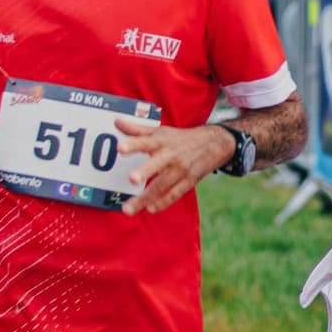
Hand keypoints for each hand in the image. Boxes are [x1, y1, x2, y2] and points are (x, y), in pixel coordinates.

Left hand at [116, 120, 230, 215]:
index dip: (133, 144)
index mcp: (162, 141)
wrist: (214, 143)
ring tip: (127, 209)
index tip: (120, 148)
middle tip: (131, 179)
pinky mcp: (189, 181)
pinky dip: (163, 202)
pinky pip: (175, 194)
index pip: (145, 142)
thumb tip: (116, 122)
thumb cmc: (181, 138)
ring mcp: (181, 169)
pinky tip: (151, 209)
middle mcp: (171, 155)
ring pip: (161, 185)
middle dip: (144, 172)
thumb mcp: (161, 131)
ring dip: (145, 198)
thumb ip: (138, 130)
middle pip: (156, 164)